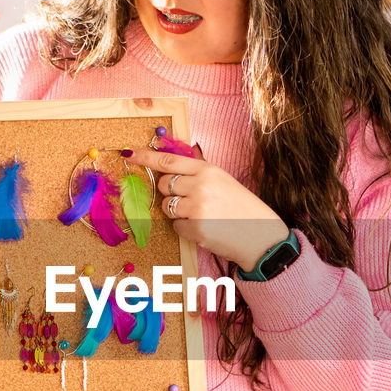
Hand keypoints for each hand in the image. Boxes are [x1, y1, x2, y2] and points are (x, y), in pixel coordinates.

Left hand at [124, 148, 289, 269]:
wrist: (261, 235)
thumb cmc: (241, 207)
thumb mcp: (223, 181)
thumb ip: (197, 172)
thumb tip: (169, 166)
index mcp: (208, 170)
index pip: (168, 161)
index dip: (146, 157)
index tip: (130, 155)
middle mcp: (201, 185)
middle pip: (164, 185)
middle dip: (169, 194)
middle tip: (190, 201)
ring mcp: (198, 207)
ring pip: (167, 207)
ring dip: (177, 213)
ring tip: (202, 215)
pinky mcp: (196, 228)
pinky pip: (176, 226)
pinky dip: (186, 229)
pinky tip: (205, 228)